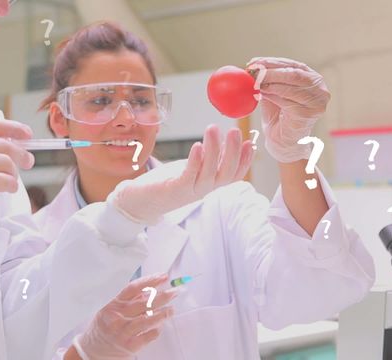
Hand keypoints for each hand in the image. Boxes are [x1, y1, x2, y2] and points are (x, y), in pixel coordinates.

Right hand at [0, 120, 34, 242]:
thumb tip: (7, 144)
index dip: (14, 128)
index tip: (28, 135)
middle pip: (5, 145)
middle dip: (21, 154)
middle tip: (28, 162)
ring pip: (6, 164)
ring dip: (13, 174)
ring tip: (9, 181)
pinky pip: (3, 181)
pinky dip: (11, 185)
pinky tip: (8, 189)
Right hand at [71, 274, 176, 359]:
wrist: (92, 351)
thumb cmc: (104, 327)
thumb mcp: (110, 309)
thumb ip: (128, 300)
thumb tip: (150, 289)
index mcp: (113, 304)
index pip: (133, 288)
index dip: (150, 281)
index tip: (163, 276)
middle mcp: (117, 317)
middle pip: (144, 303)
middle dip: (163, 296)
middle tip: (175, 292)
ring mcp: (123, 332)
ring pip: (148, 320)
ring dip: (163, 313)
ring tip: (172, 310)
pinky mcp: (129, 346)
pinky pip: (148, 336)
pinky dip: (156, 330)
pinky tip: (160, 326)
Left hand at [110, 125, 253, 223]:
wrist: (140, 201)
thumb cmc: (168, 182)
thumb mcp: (194, 168)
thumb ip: (211, 158)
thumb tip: (228, 142)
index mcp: (210, 184)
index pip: (234, 174)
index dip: (245, 160)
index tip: (250, 142)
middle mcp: (204, 189)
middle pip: (226, 173)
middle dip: (233, 152)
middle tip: (234, 131)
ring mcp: (190, 191)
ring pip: (209, 173)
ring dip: (214, 150)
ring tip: (214, 129)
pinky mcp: (175, 190)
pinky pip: (189, 176)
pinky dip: (195, 161)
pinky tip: (198, 146)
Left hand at [247, 57, 329, 162]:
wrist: (284, 143)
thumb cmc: (279, 118)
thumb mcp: (274, 93)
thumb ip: (269, 80)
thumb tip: (253, 66)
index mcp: (313, 80)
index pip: (292, 65)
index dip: (272, 62)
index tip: (253, 62)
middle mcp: (320, 89)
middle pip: (293, 73)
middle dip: (270, 70)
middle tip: (252, 70)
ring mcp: (316, 102)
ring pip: (291, 85)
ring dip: (269, 82)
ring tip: (254, 82)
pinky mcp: (308, 114)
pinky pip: (287, 100)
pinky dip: (272, 95)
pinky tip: (261, 94)